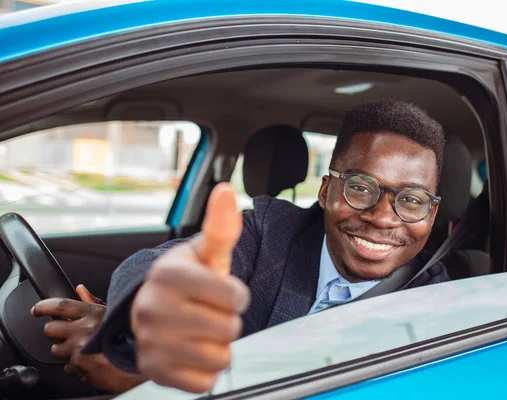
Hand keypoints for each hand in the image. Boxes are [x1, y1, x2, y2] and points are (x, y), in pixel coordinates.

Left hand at [32, 285, 145, 392]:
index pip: (61, 305)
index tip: (36, 310)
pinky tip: (89, 361)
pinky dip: (75, 365)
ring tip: (83, 350)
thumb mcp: (112, 315)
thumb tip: (79, 289)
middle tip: (68, 335)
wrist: (135, 366)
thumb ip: (93, 302)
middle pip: (50, 328)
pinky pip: (66, 366)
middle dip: (55, 332)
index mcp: (93, 313)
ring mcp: (79, 348)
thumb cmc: (127, 338)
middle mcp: (84, 329)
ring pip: (56, 349)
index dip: (44, 306)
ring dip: (65, 351)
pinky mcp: (77, 365)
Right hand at [131, 183, 249, 392]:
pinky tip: (191, 352)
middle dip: (227, 321)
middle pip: (230, 329)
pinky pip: (205, 382)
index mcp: (169, 275)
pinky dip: (206, 370)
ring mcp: (151, 343)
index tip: (222, 292)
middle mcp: (153, 308)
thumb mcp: (204, 253)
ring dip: (218, 347)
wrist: (150, 309)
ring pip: (220, 357)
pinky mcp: (154, 372)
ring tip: (200, 331)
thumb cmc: (187, 279)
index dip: (237, 295)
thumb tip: (225, 190)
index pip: (235, 296)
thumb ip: (221, 227)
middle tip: (208, 312)